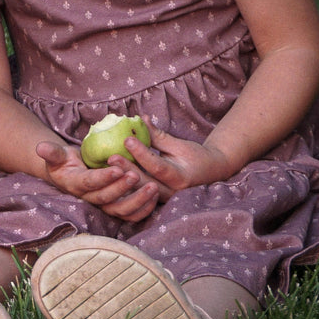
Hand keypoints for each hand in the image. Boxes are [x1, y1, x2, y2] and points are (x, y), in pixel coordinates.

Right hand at [35, 140, 161, 222]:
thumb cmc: (65, 161)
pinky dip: (144, 209)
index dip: (104, 178)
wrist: (70, 173)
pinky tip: (155, 196)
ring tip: (153, 188)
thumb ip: (52, 152)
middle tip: (137, 175)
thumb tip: (40, 147)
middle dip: (123, 188)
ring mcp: (103, 205)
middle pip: (107, 198)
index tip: (117, 167)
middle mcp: (90, 198)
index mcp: (76, 184)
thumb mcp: (57, 155)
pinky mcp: (116, 207)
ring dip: (138, 201)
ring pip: (121, 210)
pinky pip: (131, 215)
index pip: (90, 183)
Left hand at [120, 125, 234, 196]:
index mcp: (180, 177)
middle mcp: (172, 192)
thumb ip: (158, 136)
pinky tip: (112, 176)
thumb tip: (140, 118)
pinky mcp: (156, 200)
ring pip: (139, 191)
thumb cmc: (195, 156)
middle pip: (145, 182)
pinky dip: (126, 185)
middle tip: (110, 157)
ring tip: (108, 166)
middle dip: (127, 169)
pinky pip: (138, 194)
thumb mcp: (179, 145)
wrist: (210, 173)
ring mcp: (164, 199)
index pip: (157, 167)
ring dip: (123, 179)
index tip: (127, 139)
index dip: (142, 153)